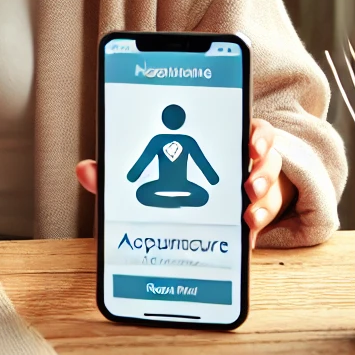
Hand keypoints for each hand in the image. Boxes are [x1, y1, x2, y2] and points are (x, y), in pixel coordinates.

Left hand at [74, 117, 297, 248]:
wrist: (194, 203)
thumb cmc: (169, 174)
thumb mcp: (144, 169)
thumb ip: (116, 171)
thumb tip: (84, 169)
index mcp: (216, 134)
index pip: (243, 123)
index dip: (254, 132)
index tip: (250, 145)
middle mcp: (239, 154)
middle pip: (266, 153)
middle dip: (262, 167)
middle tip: (248, 185)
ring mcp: (250, 183)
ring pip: (270, 183)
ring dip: (263, 196)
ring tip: (247, 211)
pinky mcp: (253, 211)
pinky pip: (266, 214)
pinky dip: (258, 222)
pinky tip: (245, 232)